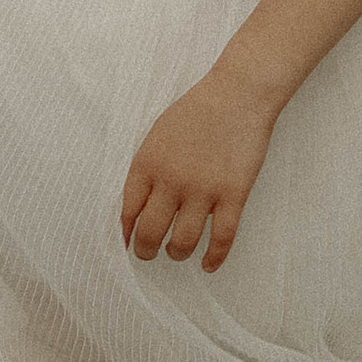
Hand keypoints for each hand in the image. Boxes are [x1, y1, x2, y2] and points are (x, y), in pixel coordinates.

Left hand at [120, 72, 273, 274]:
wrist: (236, 96)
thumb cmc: (195, 112)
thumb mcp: (157, 135)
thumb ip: (146, 169)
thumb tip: (136, 205)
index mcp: (147, 164)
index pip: (127, 211)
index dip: (124, 233)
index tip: (125, 242)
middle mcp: (171, 181)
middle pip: (150, 233)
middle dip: (146, 251)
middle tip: (148, 253)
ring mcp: (203, 190)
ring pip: (183, 242)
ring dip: (176, 253)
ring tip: (176, 252)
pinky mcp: (233, 195)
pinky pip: (222, 238)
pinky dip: (214, 258)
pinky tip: (207, 265)